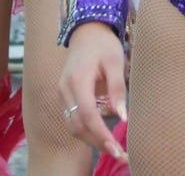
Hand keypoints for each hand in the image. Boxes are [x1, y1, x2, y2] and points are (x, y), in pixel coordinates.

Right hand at [58, 23, 127, 161]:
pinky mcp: (64, 95)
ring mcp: (62, 93)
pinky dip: (86, 130)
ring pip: (73, 126)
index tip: (117, 148)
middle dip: (97, 142)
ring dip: (91, 139)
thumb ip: (118, 89)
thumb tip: (122, 117)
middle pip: (77, 126)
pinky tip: (102, 132)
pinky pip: (73, 118)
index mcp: (77, 80)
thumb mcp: (115, 62)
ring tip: (112, 147)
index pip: (88, 115)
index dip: (101, 134)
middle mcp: (65, 89)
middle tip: (119, 153)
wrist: (86, 31)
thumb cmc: (103, 45)